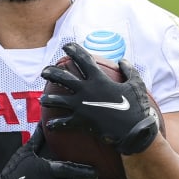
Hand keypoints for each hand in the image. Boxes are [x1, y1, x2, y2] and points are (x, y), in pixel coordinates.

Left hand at [41, 43, 159, 155]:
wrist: (134, 132)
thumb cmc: (137, 107)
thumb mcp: (136, 84)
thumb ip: (129, 71)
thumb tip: (123, 61)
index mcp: (99, 79)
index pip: (82, 60)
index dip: (74, 50)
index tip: (66, 46)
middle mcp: (86, 90)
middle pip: (63, 78)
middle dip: (51, 73)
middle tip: (44, 72)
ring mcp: (81, 106)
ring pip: (58, 100)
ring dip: (48, 99)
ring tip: (42, 99)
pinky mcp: (81, 122)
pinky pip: (64, 123)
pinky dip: (56, 124)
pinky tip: (50, 125)